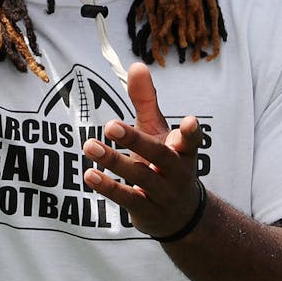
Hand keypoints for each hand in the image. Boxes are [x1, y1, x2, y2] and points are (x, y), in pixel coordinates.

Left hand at [82, 63, 204, 238]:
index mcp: (184, 151)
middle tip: (110, 124)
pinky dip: (108, 186)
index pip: (192, 141)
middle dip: (136, 140)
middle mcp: (177, 172)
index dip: (191, 133)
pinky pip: (127, 198)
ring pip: (139, 177)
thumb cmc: (164, 162)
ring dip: (113, 161)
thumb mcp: (158, 131)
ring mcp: (163, 194)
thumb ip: (147, 101)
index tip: (189, 121)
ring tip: (89, 145)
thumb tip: (137, 65)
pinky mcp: (147, 211)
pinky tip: (89, 174)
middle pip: (159, 156)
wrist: (179, 215)